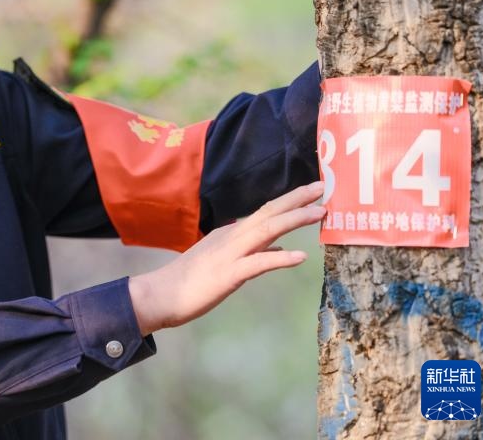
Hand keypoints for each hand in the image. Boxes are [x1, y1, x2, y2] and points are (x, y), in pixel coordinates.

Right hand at [128, 181, 324, 334]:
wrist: (160, 294)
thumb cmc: (191, 282)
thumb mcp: (225, 262)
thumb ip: (253, 254)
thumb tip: (280, 249)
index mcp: (231, 234)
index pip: (265, 212)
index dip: (290, 201)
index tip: (312, 192)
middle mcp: (232, 238)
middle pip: (269, 213)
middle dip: (297, 200)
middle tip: (322, 187)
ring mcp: (230, 254)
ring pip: (266, 230)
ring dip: (294, 219)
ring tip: (319, 212)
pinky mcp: (228, 275)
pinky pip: (258, 264)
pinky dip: (279, 259)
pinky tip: (300, 257)